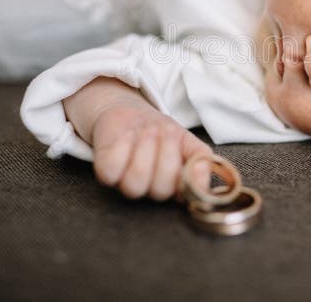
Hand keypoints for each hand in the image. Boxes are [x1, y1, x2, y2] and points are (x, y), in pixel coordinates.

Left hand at [90, 102, 212, 200]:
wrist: (130, 114)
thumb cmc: (162, 132)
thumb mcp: (188, 141)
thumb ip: (201, 158)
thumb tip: (205, 172)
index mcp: (176, 188)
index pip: (187, 197)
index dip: (191, 180)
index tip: (191, 156)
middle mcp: (151, 191)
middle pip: (161, 190)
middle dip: (167, 155)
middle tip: (166, 130)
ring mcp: (126, 184)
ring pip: (135, 184)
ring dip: (146, 150)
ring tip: (149, 129)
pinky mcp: (106, 173)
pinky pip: (112, 170)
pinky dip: (122, 148)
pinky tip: (128, 136)